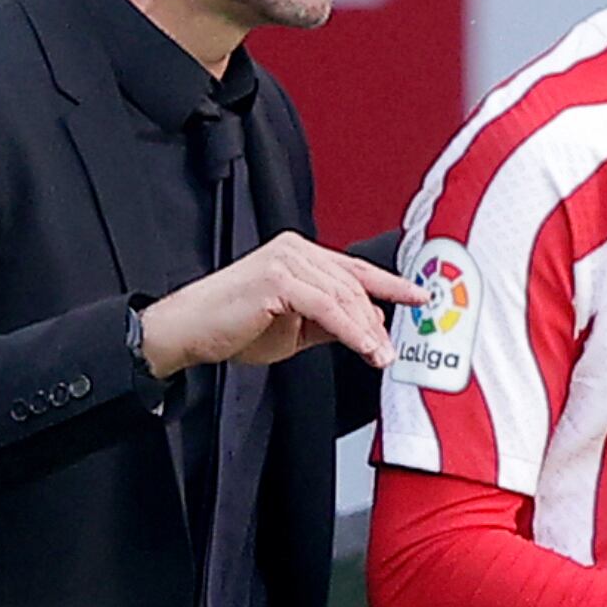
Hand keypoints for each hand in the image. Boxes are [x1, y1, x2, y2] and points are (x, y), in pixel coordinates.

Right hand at [136, 232, 425, 373]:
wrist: (189, 332)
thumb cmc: (232, 327)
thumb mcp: (294, 328)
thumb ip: (330, 322)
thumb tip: (368, 326)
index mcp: (298, 254)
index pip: (353, 268)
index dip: (390, 283)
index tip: (418, 297)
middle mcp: (294, 249)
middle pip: (353, 284)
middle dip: (377, 320)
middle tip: (391, 350)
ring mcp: (286, 260)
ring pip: (344, 296)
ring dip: (367, 331)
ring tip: (381, 356)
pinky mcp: (278, 279)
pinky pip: (327, 308)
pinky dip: (351, 331)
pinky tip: (364, 348)